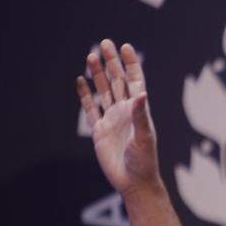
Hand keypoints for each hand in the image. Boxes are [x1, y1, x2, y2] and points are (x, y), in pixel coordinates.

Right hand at [75, 39, 161, 194]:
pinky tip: (81, 81)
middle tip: (105, 43)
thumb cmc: (145, 160)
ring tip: (91, 56)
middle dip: (112, 62)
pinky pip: (91, 109)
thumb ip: (141, 115)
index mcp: (139, 110)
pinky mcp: (99, 130)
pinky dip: (85, 95)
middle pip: (117, 80)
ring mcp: (112, 119)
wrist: (133, 182)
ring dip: (97, 74)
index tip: (126, 46)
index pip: (135, 81)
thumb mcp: (145, 137)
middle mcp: (125, 111)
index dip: (131, 64)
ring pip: (103, 91)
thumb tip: (141, 93)